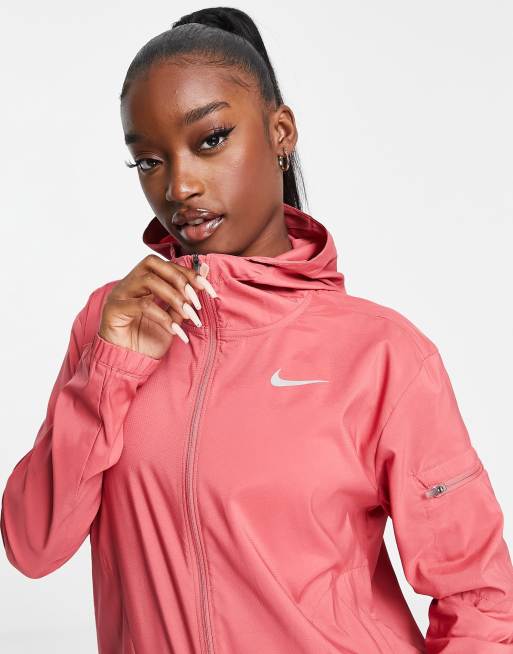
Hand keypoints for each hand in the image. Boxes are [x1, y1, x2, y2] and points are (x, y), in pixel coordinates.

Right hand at [98, 254, 216, 358]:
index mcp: (143, 282)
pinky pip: (142, 305)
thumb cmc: (149, 341)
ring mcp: (120, 294)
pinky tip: (174, 330)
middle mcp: (130, 283)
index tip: (208, 290)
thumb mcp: (174, 318)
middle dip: (180, 279)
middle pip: (153, 263)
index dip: (189, 274)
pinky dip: (163, 316)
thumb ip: (185, 297)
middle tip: (195, 301)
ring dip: (174, 297)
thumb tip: (205, 272)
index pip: (166, 265)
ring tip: (188, 315)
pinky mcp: (113, 309)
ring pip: (148, 280)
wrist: (128, 363)